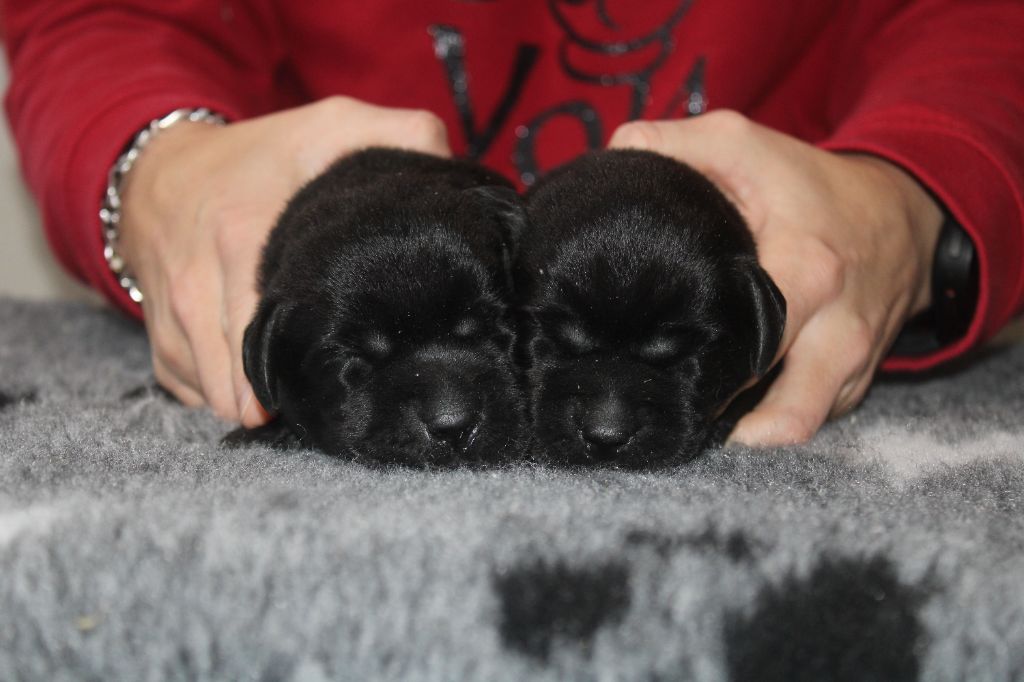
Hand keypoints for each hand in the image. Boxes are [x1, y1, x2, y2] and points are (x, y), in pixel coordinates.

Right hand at [118, 96, 451, 425]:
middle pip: (250, 382)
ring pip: (220, 398)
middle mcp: (199, 290)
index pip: (281, 336)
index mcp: (242, 242)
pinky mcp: (160, 342)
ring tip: (308, 396)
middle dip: (300, 398)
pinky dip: (226, 398)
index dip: (328, 368)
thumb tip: (451, 170)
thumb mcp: (331, 127)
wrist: (155, 170)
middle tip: (345, 393)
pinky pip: (192, 393)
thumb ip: (400, 136)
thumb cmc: (257, 155)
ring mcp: (174, 322)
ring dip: (263, 405)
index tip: (364, 377)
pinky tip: (262, 388)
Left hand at [609, 110, 943, 444]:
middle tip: (665, 423)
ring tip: (690, 429)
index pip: (755, 345)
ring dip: (749, 437)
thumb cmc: (813, 185)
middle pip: (786, 416)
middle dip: (723, 429)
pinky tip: (727, 416)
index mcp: (808, 273)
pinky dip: (772, 424)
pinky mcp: (855, 385)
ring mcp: (852, 366)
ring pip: (799, 429)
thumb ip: (674, 145)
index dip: (703, 373)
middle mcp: (839, 332)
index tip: (651, 378)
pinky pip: (812, 421)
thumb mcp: (744, 145)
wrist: (907, 214)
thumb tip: (613, 157)